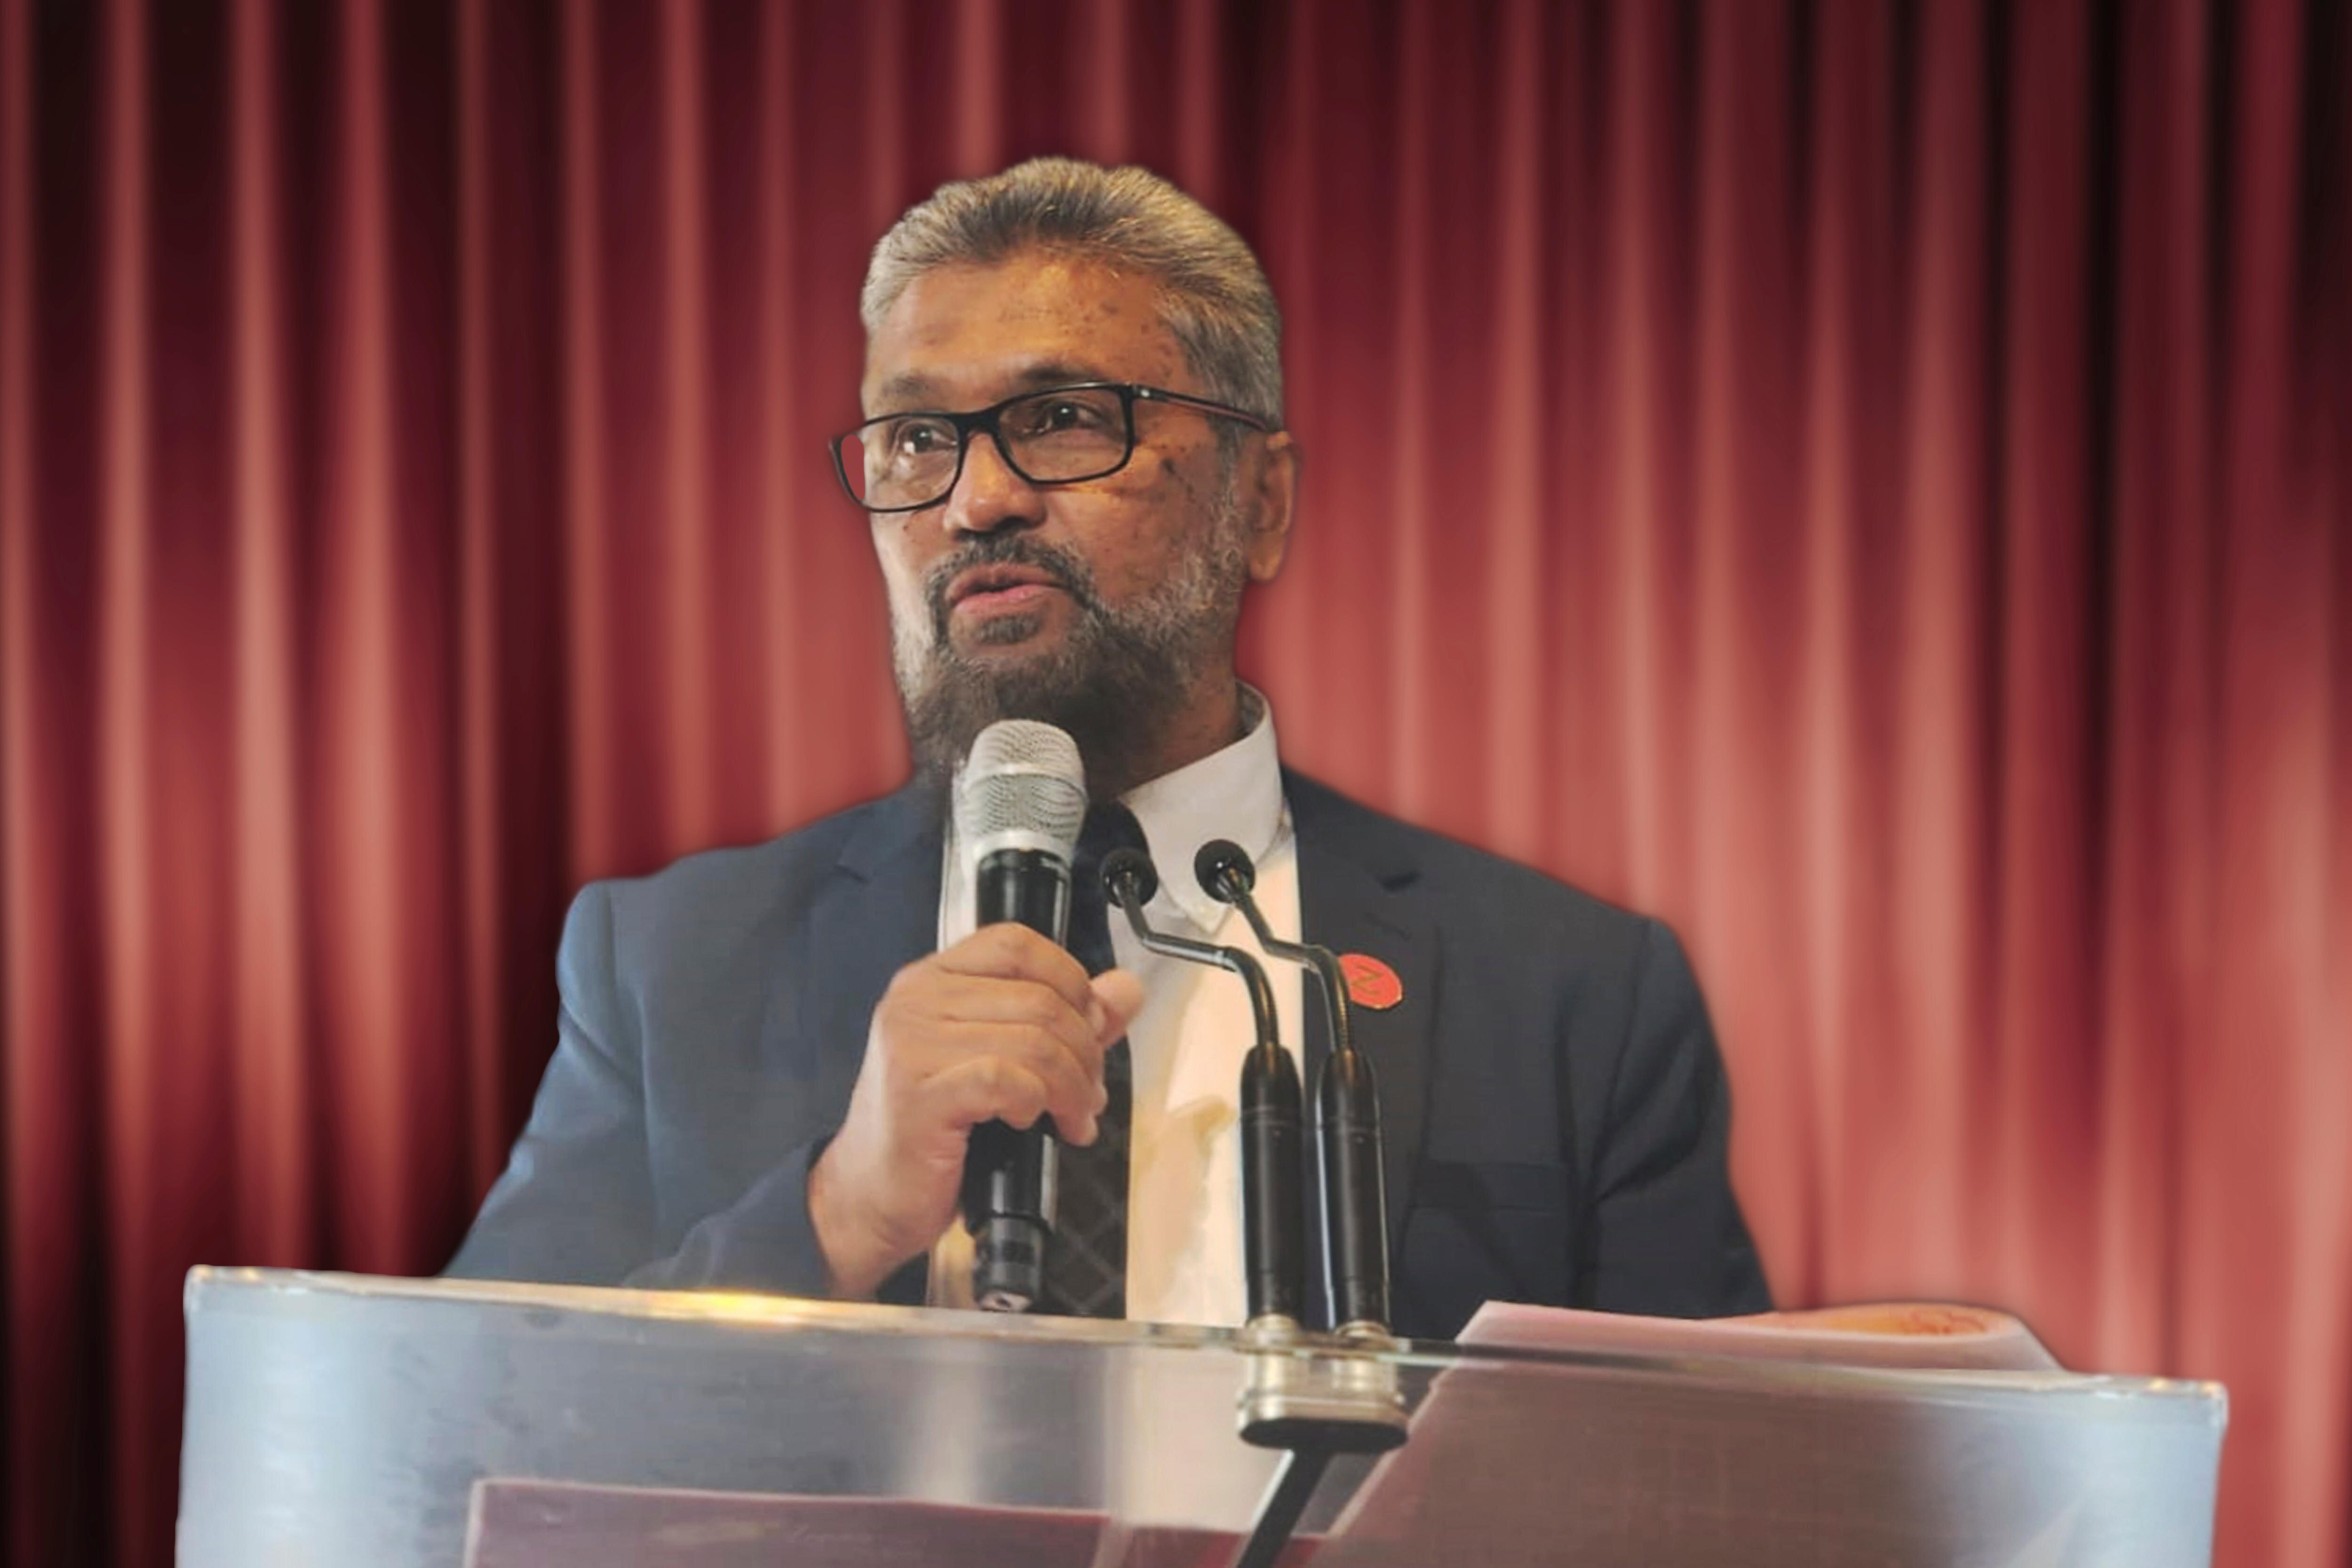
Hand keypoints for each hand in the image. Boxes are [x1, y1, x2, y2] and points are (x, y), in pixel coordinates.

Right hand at [807, 923, 1145, 1299]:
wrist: (870, 1195)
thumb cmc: (934, 1130)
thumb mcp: (1003, 1061)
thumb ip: (1065, 1021)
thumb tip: (1125, 991)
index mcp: (932, 979)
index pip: (1018, 944)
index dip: (1071, 981)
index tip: (1091, 1029)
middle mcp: (916, 999)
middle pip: (1039, 997)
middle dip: (1085, 1051)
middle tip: (1090, 1094)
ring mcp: (912, 1044)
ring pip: (1033, 1041)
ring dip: (1072, 1086)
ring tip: (1074, 1116)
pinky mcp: (919, 1094)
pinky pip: (1006, 1079)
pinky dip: (1035, 1102)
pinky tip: (1031, 1123)